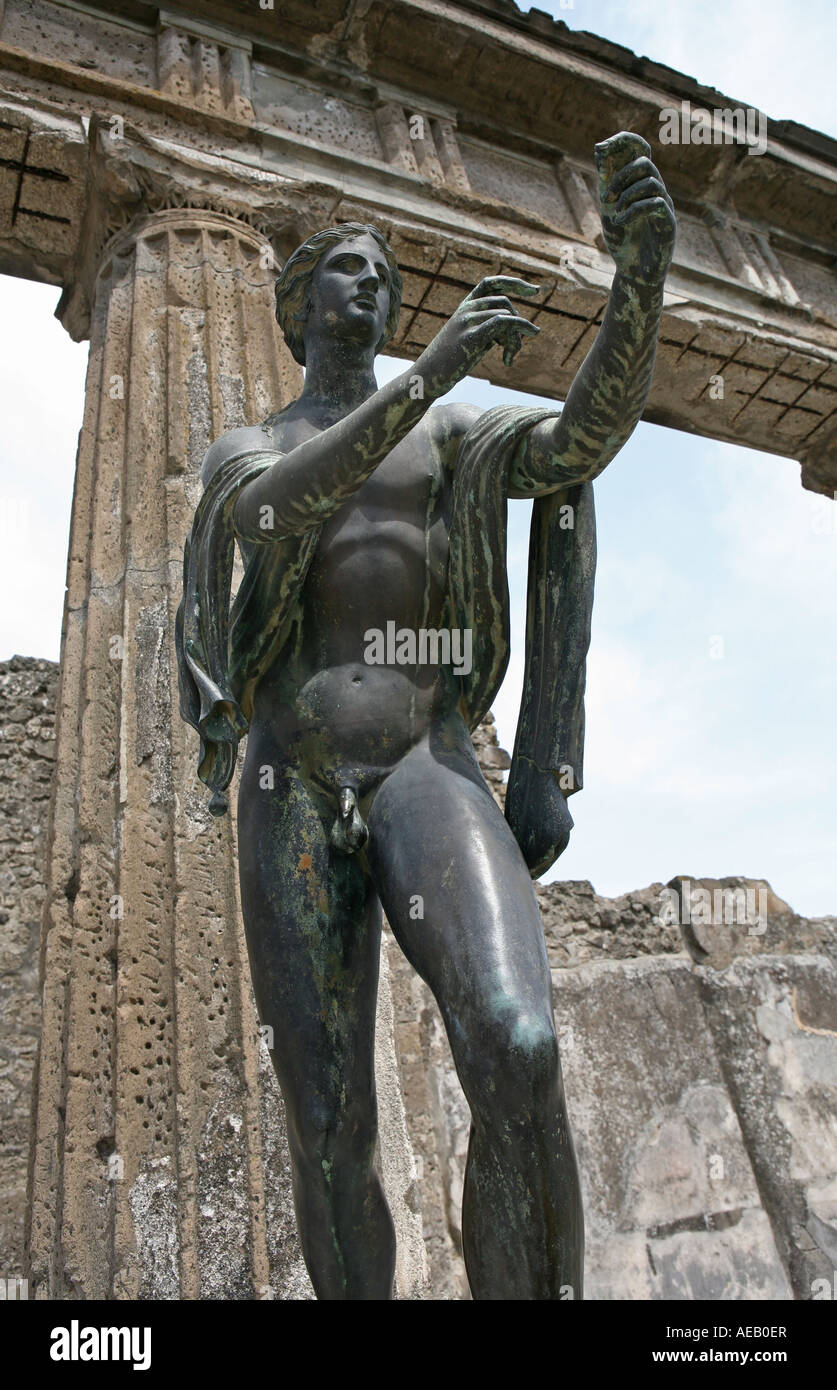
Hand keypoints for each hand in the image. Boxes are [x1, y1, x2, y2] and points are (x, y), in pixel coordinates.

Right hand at [415, 276, 540, 396]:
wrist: (426, 377)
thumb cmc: (449, 362)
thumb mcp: (472, 341)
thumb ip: (491, 332)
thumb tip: (514, 334)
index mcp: (465, 306)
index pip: (491, 283)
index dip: (515, 282)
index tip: (535, 291)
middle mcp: (466, 309)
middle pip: (505, 304)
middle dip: (518, 324)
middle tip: (516, 349)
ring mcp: (467, 321)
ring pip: (506, 316)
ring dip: (516, 338)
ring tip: (510, 358)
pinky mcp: (470, 337)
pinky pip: (501, 323)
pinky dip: (516, 332)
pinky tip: (513, 356)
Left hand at [595, 131, 675, 286]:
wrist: (633, 273)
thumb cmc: (623, 241)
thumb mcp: (610, 208)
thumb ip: (607, 182)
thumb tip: (599, 150)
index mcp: (642, 184)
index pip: (641, 151)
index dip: (626, 141)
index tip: (601, 148)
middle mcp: (657, 191)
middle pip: (645, 163)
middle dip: (622, 176)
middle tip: (607, 196)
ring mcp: (665, 206)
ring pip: (651, 182)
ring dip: (627, 195)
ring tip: (616, 214)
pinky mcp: (669, 223)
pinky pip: (656, 203)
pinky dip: (634, 210)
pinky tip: (621, 222)